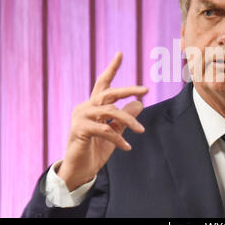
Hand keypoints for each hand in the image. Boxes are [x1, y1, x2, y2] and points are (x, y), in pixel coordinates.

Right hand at [57, 52, 147, 190]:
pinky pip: (105, 130)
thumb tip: (140, 103)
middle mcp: (85, 107)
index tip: (120, 54)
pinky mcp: (79, 129)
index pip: (103, 83)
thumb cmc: (95, 150)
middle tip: (146, 90)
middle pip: (108, 92)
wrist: (79, 171)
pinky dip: (118, 139)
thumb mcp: (115, 133)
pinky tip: (127, 147)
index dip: (112, 69)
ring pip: (110, 111)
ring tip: (141, 131)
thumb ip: (125, 119)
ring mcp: (80, 117)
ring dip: (129, 121)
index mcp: (93, 106)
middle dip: (128, 89)